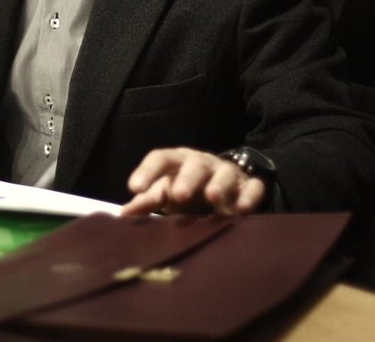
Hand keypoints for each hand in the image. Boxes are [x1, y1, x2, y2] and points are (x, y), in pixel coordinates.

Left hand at [122, 147, 265, 216]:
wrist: (224, 183)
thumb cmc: (187, 188)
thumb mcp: (166, 193)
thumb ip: (147, 201)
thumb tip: (122, 215)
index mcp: (177, 161)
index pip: (160, 159)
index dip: (147, 171)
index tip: (134, 187)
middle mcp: (202, 163)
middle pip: (194, 165)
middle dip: (187, 179)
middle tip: (178, 195)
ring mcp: (227, 172)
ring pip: (225, 173)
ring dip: (219, 185)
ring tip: (212, 199)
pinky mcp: (249, 185)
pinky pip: (252, 188)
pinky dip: (248, 197)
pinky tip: (240, 211)